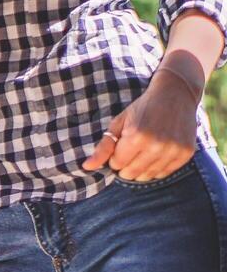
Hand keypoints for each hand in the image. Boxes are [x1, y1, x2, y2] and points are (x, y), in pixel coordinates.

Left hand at [82, 69, 200, 180]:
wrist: (175, 95)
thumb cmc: (142, 108)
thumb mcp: (118, 123)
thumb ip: (103, 147)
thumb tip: (86, 167)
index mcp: (136, 136)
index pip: (117, 164)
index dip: (115, 158)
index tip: (120, 147)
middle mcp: (156, 146)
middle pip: (131, 173)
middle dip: (126, 165)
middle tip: (131, 150)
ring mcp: (173, 151)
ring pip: (147, 176)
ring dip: (141, 168)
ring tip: (143, 151)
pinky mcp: (185, 154)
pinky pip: (164, 173)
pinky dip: (156, 167)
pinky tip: (156, 153)